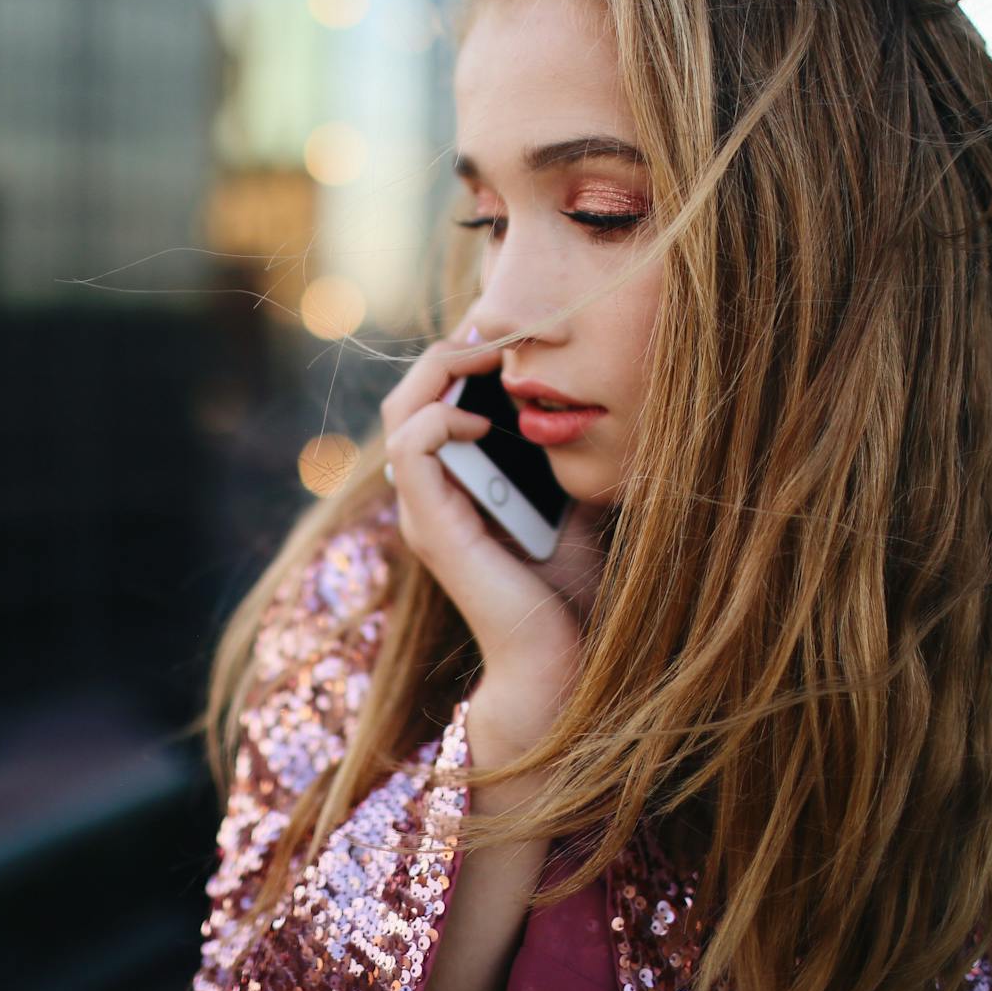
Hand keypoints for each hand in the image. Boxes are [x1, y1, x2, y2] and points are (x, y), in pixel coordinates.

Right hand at [380, 325, 600, 720]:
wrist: (565, 664)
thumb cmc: (570, 597)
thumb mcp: (573, 508)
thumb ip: (563, 464)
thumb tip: (590, 410)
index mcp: (453, 490)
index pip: (432, 402)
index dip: (462, 357)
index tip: (513, 330)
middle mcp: (428, 498)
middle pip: (408, 397)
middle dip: (450, 352)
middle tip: (499, 326)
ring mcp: (424, 513)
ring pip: (400, 413)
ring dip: (442, 370)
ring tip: (490, 353)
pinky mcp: (433, 526)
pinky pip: (412, 446)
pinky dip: (442, 417)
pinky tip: (485, 418)